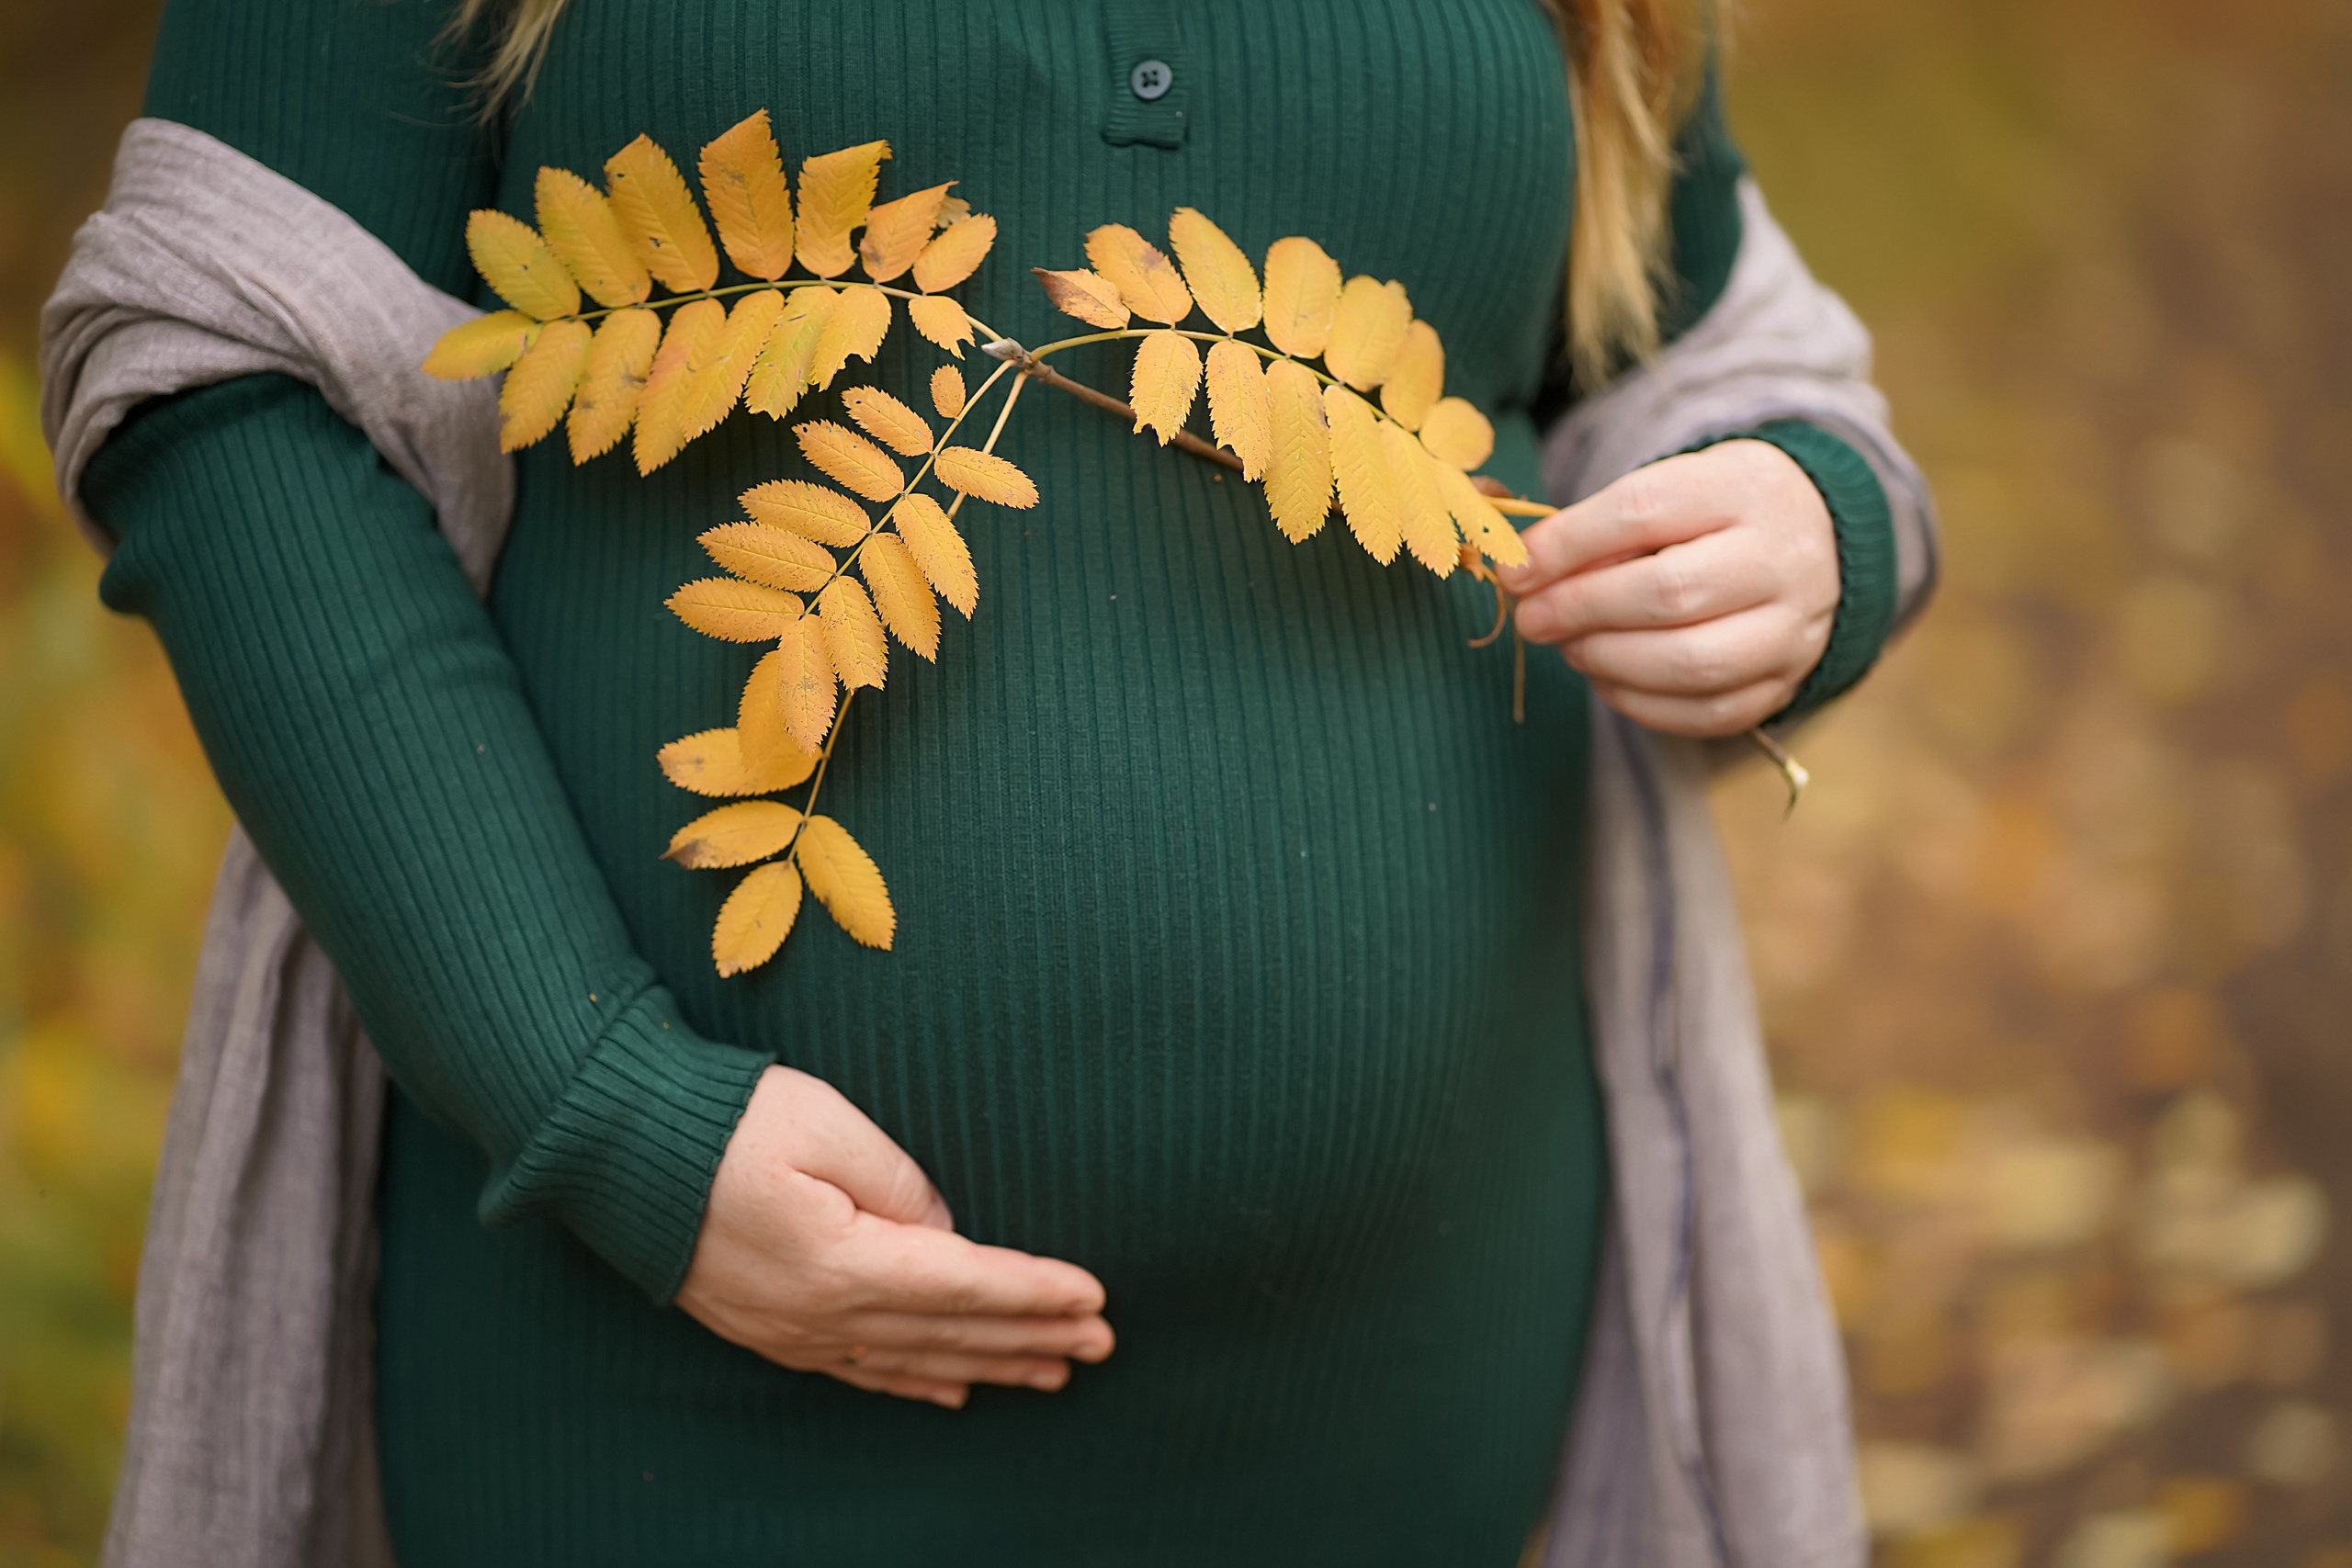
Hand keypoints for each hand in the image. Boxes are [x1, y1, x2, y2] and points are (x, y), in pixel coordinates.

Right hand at [676, 1065, 1114, 1408]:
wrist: (616, 1145)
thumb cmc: (724, 1117)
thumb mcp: (825, 1124)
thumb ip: (899, 1181)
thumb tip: (946, 1231)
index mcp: (840, 1261)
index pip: (964, 1283)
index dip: (1035, 1292)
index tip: (1096, 1297)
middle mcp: (819, 1314)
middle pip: (950, 1333)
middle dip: (1032, 1337)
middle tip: (1102, 1343)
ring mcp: (791, 1331)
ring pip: (913, 1360)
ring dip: (987, 1365)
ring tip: (1053, 1372)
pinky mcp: (768, 1329)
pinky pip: (860, 1371)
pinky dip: (916, 1381)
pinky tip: (953, 1390)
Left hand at [1498, 440, 1839, 736]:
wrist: (1817, 543)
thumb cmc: (1715, 515)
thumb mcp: (1670, 491)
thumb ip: (1600, 527)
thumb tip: (1524, 573)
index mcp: (1744, 489)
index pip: (1643, 512)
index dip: (1568, 545)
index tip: (1516, 570)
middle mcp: (1781, 558)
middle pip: (1669, 593)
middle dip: (1581, 610)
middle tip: (1533, 619)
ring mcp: (1793, 627)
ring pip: (1692, 663)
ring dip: (1609, 662)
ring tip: (1570, 648)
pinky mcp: (1788, 681)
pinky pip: (1708, 712)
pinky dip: (1641, 703)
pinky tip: (1608, 679)